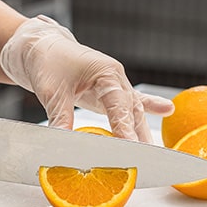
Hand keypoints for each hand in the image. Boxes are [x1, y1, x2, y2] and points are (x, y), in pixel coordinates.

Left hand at [0, 16, 173, 142]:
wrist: (39, 45)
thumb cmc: (46, 60)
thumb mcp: (51, 91)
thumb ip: (60, 118)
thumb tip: (63, 145)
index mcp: (106, 72)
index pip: (119, 104)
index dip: (124, 128)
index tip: (129, 148)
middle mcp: (115, 77)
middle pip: (131, 110)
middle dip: (136, 136)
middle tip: (142, 161)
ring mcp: (114, 84)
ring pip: (133, 111)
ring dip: (140, 132)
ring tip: (151, 155)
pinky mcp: (108, 92)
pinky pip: (132, 102)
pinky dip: (149, 107)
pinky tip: (166, 110)